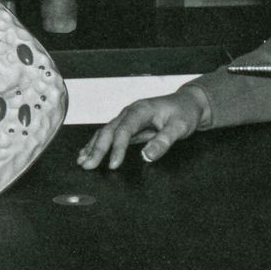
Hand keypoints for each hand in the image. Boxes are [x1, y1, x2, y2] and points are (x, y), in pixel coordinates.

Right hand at [76, 88, 209, 169]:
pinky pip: (109, 134)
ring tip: (82, 161)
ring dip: (93, 147)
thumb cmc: (185, 113)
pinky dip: (96, 144)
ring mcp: (127, 118)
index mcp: (141, 110)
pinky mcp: (128, 125)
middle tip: (88, 166)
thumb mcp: (180, 127)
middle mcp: (130, 112)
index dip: (117, 148)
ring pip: (105, 132)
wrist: (189, 103)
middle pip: (109, 131)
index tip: (113, 165)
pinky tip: (86, 153)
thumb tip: (146, 156)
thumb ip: (164, 141)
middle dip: (97, 149)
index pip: (124, 130)